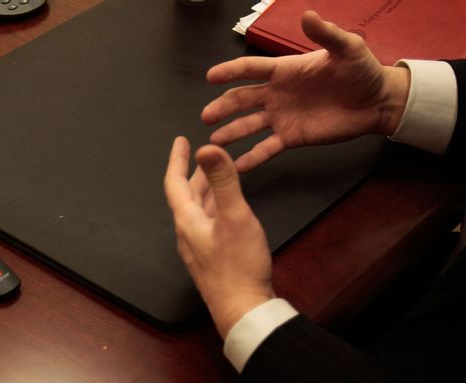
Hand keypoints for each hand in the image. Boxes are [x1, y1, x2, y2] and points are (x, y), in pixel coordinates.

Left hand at [164, 137, 272, 336]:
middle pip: (188, 197)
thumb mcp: (234, 217)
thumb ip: (223, 181)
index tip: (180, 140)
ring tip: (216, 173)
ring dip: (206, 189)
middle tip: (202, 153)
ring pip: (200, 210)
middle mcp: (188, 233)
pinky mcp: (212, 258)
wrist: (241, 309)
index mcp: (187, 221)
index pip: (175, 184)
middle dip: (194, 173)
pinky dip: (216, 206)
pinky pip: (210, 223)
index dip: (177, 160)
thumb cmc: (238, 264)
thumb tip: (207, 148)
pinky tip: (227, 208)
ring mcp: (199, 247)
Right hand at [201, 10, 408, 172]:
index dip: (230, 72)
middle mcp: (276, 94)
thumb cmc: (362, 71)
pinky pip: (267, 148)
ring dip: (231, 133)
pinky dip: (252, 157)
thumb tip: (307, 15)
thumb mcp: (347, 48)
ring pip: (249, 125)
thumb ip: (326, 34)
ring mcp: (281, 117)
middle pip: (242, 99)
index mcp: (284, 70)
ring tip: (214, 143)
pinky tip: (237, 166)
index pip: (251, 69)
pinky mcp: (291, 137)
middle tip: (207, 116)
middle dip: (223, 107)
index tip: (211, 77)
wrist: (377, 101)